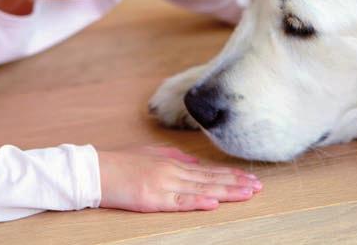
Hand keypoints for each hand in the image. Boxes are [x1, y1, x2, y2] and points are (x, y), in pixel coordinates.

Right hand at [98, 145, 261, 211]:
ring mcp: (164, 185)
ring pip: (201, 189)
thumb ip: (174, 157)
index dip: (230, 175)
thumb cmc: (123, 162)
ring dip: (226, 192)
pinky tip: (214, 203)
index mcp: (173, 163)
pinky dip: (198, 202)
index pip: (208, 171)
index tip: (249, 177)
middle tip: (259, 185)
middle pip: (210, 179)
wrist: (98, 169)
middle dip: (236, 183)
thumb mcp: (152, 154)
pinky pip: (179, 202)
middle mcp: (173, 172)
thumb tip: (193, 162)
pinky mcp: (152, 199)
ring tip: (247, 193)